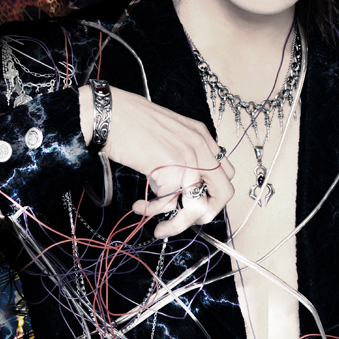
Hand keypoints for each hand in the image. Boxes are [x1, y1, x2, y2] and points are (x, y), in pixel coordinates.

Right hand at [79, 85, 233, 236]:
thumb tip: (185, 187)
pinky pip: (167, 203)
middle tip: (186, 221)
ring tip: (158, 224)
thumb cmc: (133, 123)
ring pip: (196, 206)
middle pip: (223, 193)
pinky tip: (140, 205)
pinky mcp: (168, 168)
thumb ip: (185, 154)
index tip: (197, 203)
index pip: (226, 174)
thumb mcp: (171, 133)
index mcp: (203, 137)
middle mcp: (200, 147)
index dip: (214, 194)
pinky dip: (151, 210)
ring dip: (176, 222)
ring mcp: (186, 158)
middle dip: (205, 214)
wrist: (112, 114)